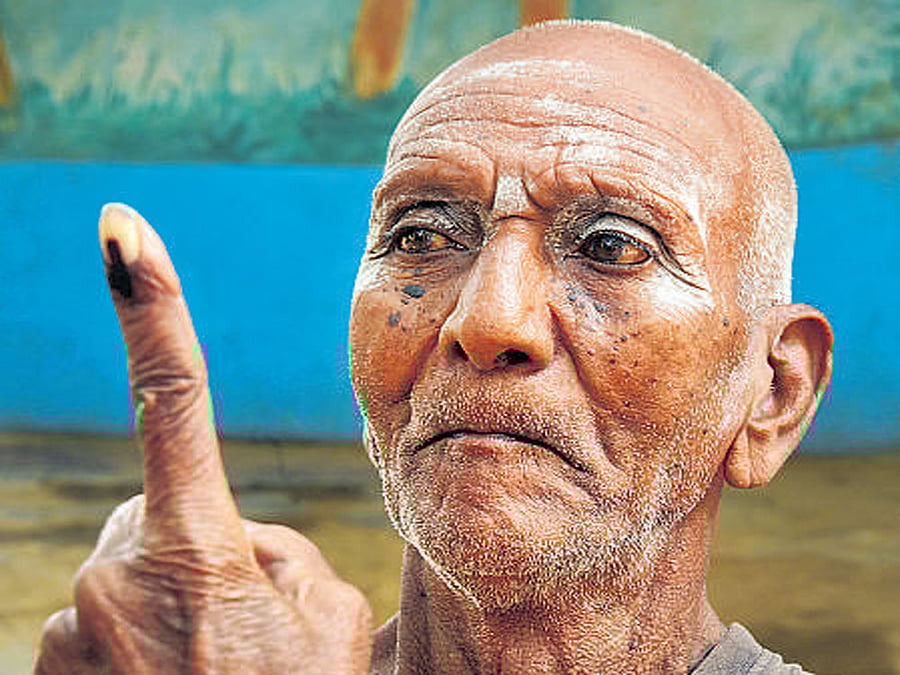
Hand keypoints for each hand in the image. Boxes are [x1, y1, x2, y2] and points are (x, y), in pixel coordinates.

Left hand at [33, 204, 371, 673]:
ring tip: (210, 667)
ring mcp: (68, 628)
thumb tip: (229, 543)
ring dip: (167, 601)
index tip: (121, 228)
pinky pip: (94, 625)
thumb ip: (276, 559)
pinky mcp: (44, 663)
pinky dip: (131, 643)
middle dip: (198, 547)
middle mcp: (113, 576)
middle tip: (240, 630)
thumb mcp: (326, 621)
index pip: (172, 395)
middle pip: (158, 513)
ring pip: (126, 573)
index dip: (151, 304)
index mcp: (195, 548)